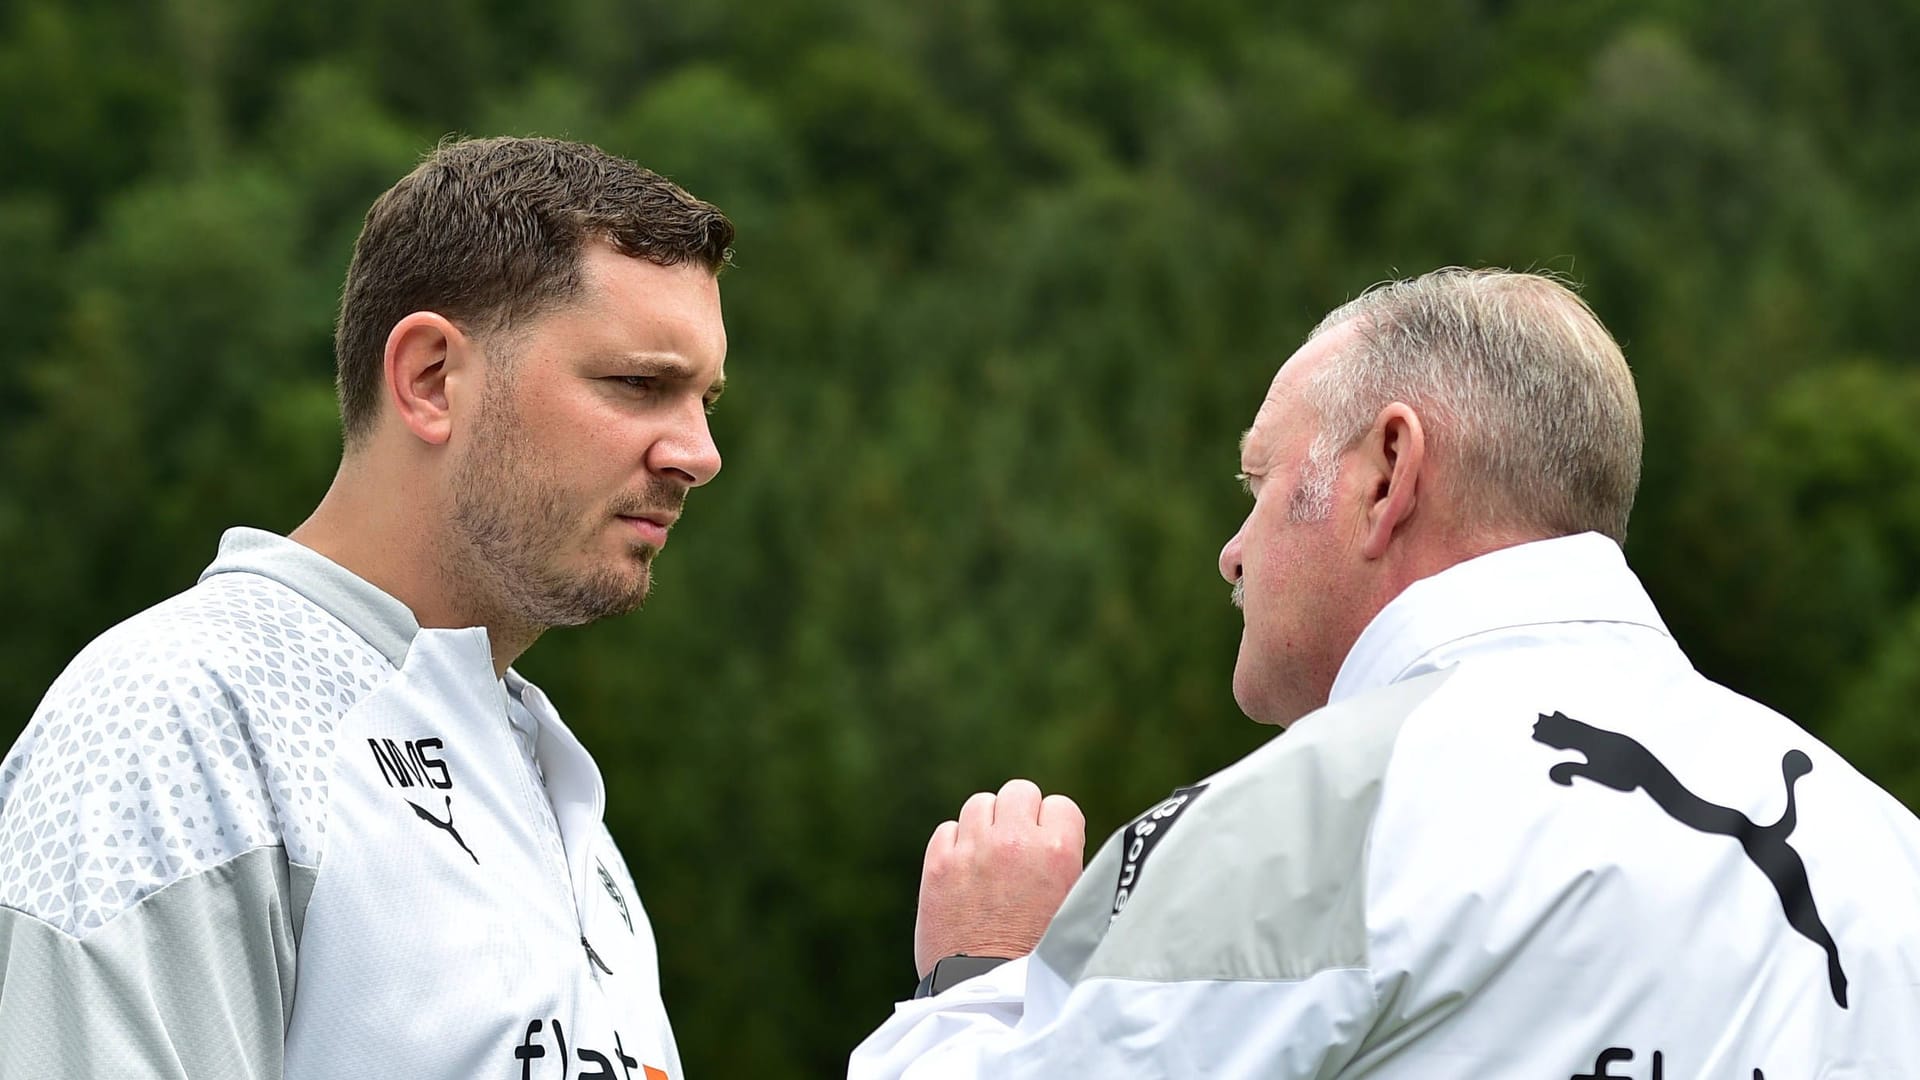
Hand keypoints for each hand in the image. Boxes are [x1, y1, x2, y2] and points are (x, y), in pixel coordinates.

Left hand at [913, 779, 1085, 977]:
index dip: (1055, 827)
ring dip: (987, 825)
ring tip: (990, 857)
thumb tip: (1059, 836)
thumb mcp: (1073, 905)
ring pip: (981, 804)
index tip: (1049, 847)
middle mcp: (1015, 841)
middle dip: (1020, 815)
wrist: (989, 994)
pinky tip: (965, 871)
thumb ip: (1066, 864)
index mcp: (1058, 851)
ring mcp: (973, 849)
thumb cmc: (1038, 955)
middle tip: (1018, 846)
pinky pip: (948, 829)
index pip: (1060, 805)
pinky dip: (956, 844)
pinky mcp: (938, 864)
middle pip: (1019, 792)